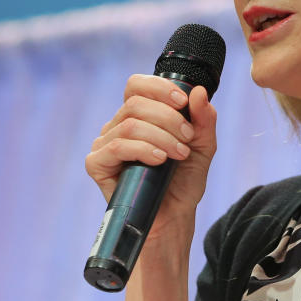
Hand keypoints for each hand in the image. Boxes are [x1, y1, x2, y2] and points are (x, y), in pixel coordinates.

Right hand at [85, 74, 217, 240]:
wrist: (174, 214)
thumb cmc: (185, 179)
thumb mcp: (203, 145)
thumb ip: (204, 118)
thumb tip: (198, 91)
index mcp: (139, 114)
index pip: (137, 85)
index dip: (159, 88)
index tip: (183, 102)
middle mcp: (118, 125)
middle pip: (135, 103)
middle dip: (168, 118)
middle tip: (187, 138)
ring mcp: (105, 144)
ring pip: (129, 125)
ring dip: (161, 137)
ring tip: (179, 154)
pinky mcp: (97, 164)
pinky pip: (116, 147)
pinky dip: (142, 150)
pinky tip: (159, 160)